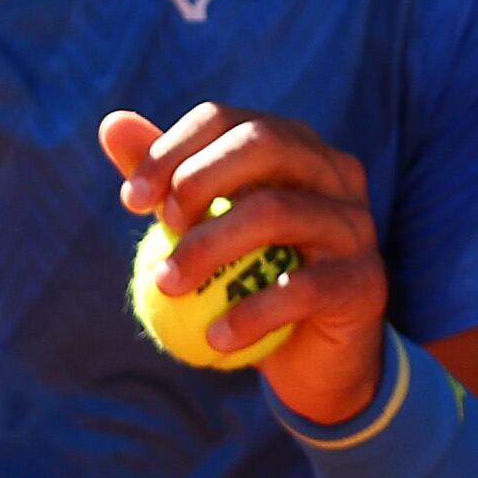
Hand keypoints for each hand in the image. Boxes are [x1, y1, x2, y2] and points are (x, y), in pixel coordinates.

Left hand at [100, 102, 387, 422]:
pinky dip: (250, 314)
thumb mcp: (205, 228)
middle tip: (161, 228)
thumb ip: (168, 179)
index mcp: (295, 145)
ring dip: (208, 249)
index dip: (171, 149)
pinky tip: (215, 338)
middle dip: (197, 179)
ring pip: (276, 212)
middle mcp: (335, 172)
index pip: (227, 120)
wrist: (316, 357)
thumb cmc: (254, 281)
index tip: (131, 200)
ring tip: (167, 286)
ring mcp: (356, 225)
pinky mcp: (365, 281)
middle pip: (263, 143)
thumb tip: (112, 124)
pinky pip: (302, 289)